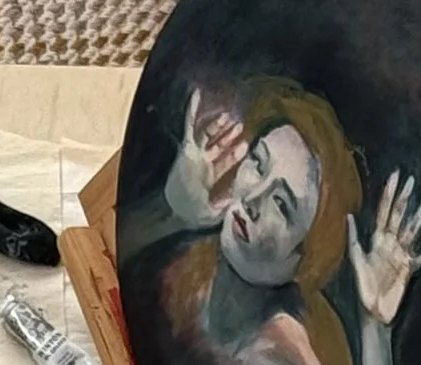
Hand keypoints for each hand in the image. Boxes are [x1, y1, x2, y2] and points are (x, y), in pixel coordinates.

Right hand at [171, 84, 245, 221]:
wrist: (174, 211)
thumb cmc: (192, 214)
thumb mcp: (216, 211)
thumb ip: (228, 202)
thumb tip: (241, 196)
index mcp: (209, 176)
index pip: (225, 162)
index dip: (235, 155)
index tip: (246, 146)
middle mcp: (203, 163)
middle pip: (218, 146)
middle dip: (229, 136)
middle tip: (241, 126)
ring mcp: (194, 155)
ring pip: (208, 135)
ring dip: (218, 126)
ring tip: (229, 117)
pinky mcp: (186, 149)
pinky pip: (189, 126)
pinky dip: (192, 110)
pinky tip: (196, 95)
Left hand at [348, 172, 420, 326]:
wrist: (372, 313)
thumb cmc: (362, 288)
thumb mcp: (356, 261)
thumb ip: (354, 239)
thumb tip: (349, 215)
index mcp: (377, 240)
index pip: (384, 212)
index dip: (389, 194)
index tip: (395, 177)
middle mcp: (389, 245)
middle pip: (398, 217)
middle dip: (404, 199)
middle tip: (411, 181)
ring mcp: (400, 256)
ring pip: (411, 233)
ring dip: (418, 219)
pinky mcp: (408, 271)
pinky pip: (419, 260)